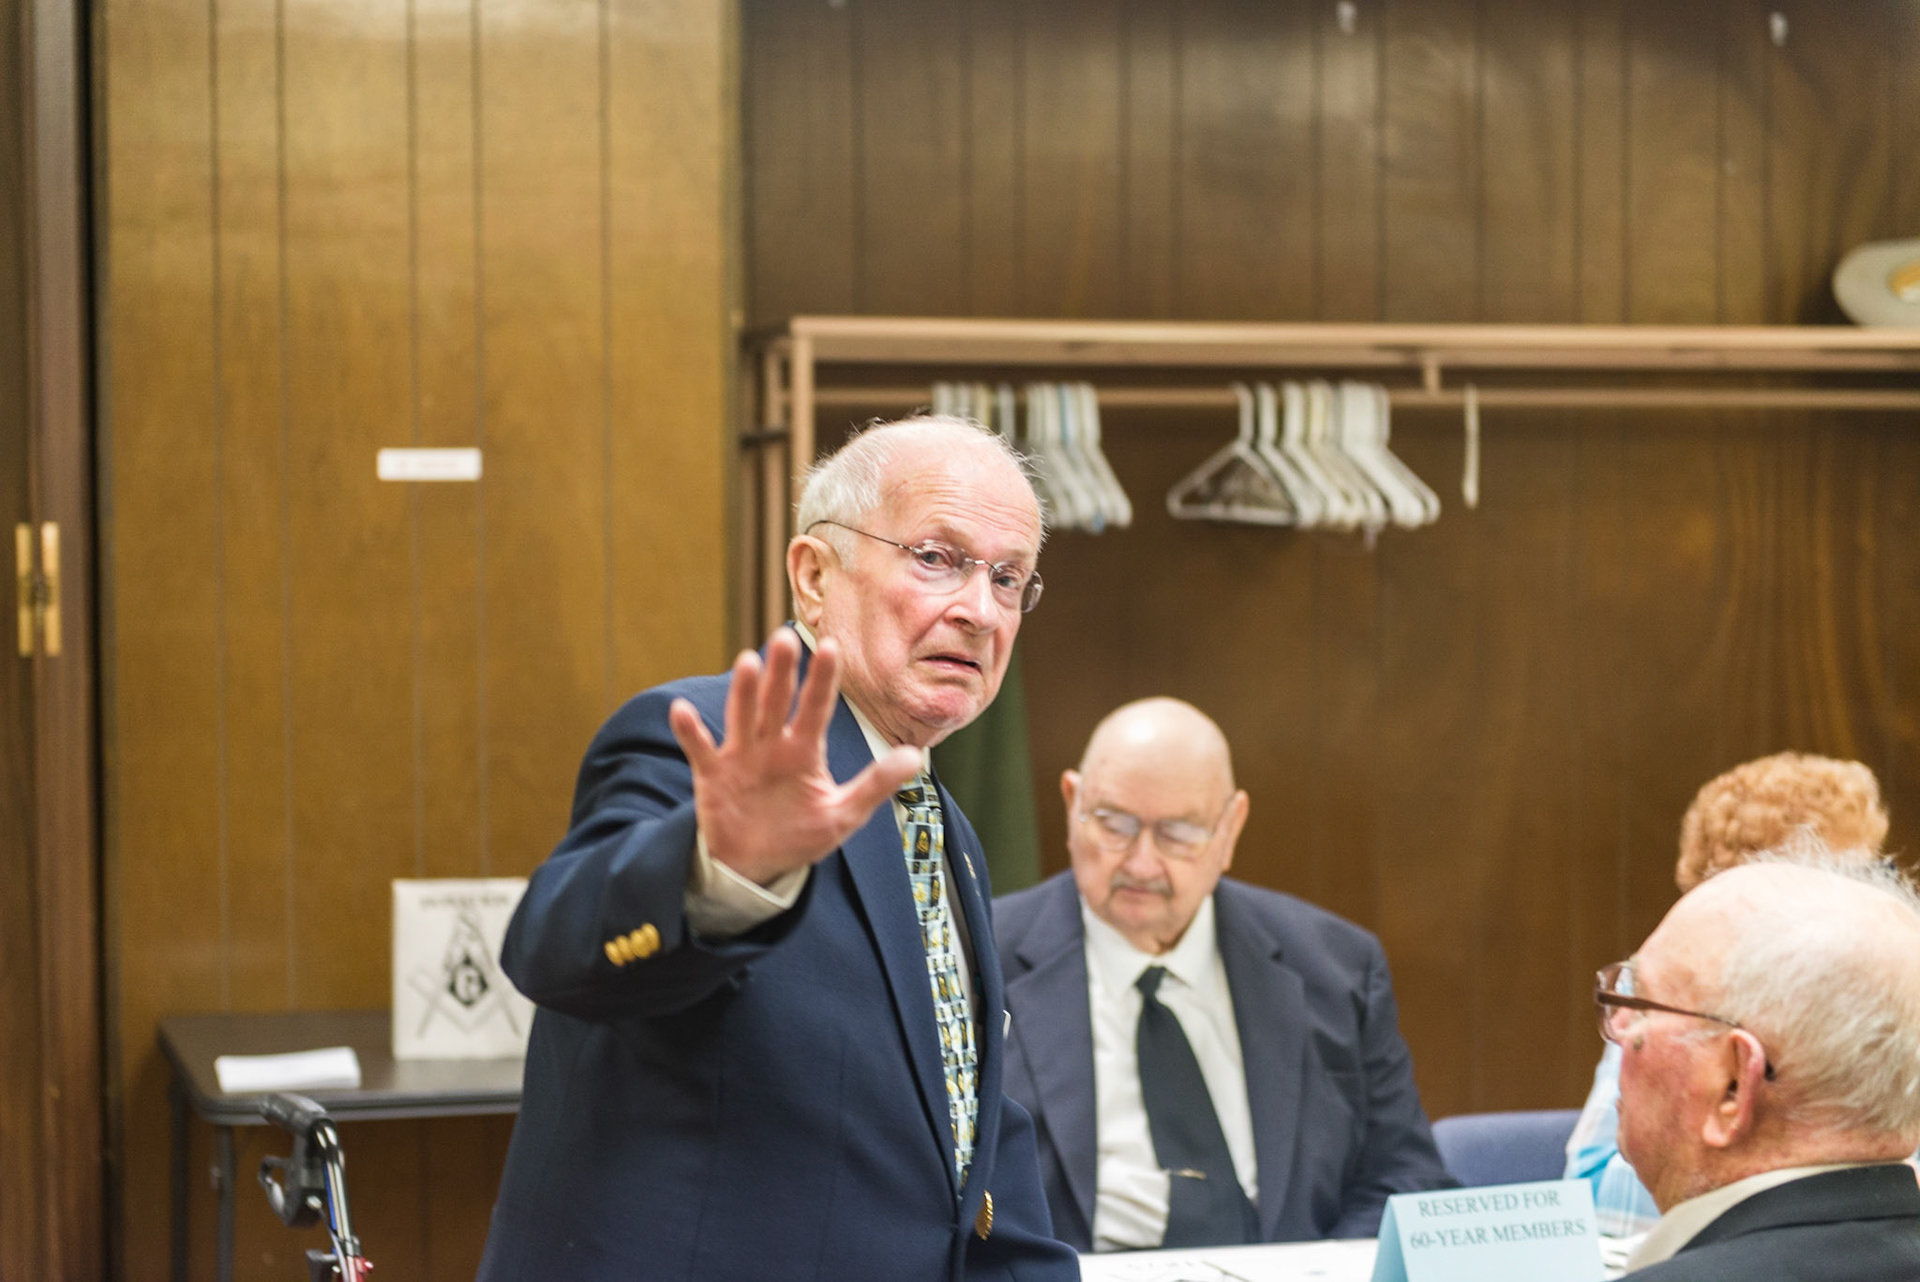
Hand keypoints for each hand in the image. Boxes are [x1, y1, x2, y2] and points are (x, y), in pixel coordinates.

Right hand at [668, 628, 922, 885]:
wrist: (755, 866)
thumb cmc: (799, 835)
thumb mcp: (842, 814)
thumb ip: (875, 784)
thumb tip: (915, 756)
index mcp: (804, 750)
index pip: (816, 708)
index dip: (823, 679)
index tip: (832, 647)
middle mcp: (772, 744)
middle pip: (777, 700)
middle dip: (781, 671)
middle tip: (785, 638)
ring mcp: (740, 756)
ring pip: (742, 716)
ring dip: (743, 691)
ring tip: (747, 662)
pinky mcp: (712, 774)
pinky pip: (699, 749)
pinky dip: (690, 731)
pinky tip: (681, 710)